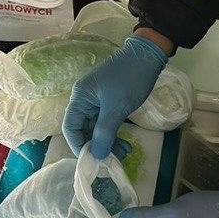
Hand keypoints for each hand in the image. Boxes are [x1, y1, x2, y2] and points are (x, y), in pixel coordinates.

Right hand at [63, 35, 167, 158]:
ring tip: (124, 153)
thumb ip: (104, 133)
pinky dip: (114, 135)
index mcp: (80, 98)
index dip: (79, 146)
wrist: (148, 56)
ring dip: (107, 143)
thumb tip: (96, 156)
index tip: (93, 161)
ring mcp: (97, 102)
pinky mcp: (109, 103)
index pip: (70, 128)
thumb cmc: (130, 80)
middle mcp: (84, 100)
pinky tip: (125, 145)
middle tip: (112, 160)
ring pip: (96, 129)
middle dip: (96, 147)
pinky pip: (106, 124)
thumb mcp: (116, 108)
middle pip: (83, 130)